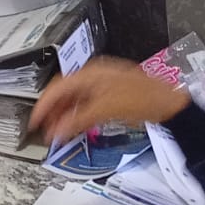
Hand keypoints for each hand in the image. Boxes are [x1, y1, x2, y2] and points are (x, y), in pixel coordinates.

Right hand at [28, 57, 190, 142]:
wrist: (170, 104)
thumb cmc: (141, 100)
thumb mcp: (105, 110)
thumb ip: (78, 120)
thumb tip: (56, 132)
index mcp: (90, 73)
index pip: (57, 87)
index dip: (43, 105)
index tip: (34, 121)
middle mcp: (94, 75)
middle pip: (65, 92)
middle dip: (53, 111)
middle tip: (44, 129)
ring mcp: (103, 84)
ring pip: (75, 99)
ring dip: (65, 115)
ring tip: (57, 132)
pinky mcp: (111, 94)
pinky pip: (87, 104)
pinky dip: (78, 115)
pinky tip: (76, 127)